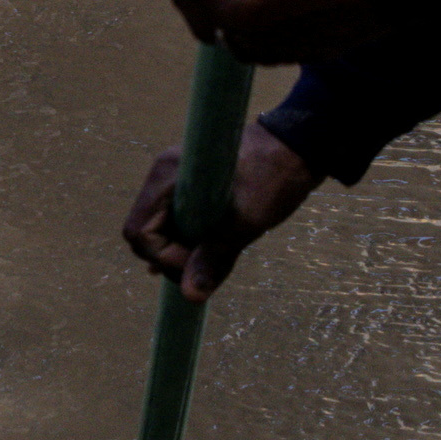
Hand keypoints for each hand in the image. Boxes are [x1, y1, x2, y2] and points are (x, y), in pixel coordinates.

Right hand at [122, 120, 325, 302]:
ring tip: (216, 255)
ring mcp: (177, 179)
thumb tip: (189, 296)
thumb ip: (214, 257)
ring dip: (183, 249)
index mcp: (168, 177)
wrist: (302, 143)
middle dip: (171, 257)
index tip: (197, 261)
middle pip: (147, 231)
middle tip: (207, 265)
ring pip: (162, 227)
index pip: (138, 231)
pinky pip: (178, 219)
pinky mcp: (192, 185)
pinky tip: (210, 249)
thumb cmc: (274, 175)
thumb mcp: (245, 221)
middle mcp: (164, 176)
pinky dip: (190, 238)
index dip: (163, 256)